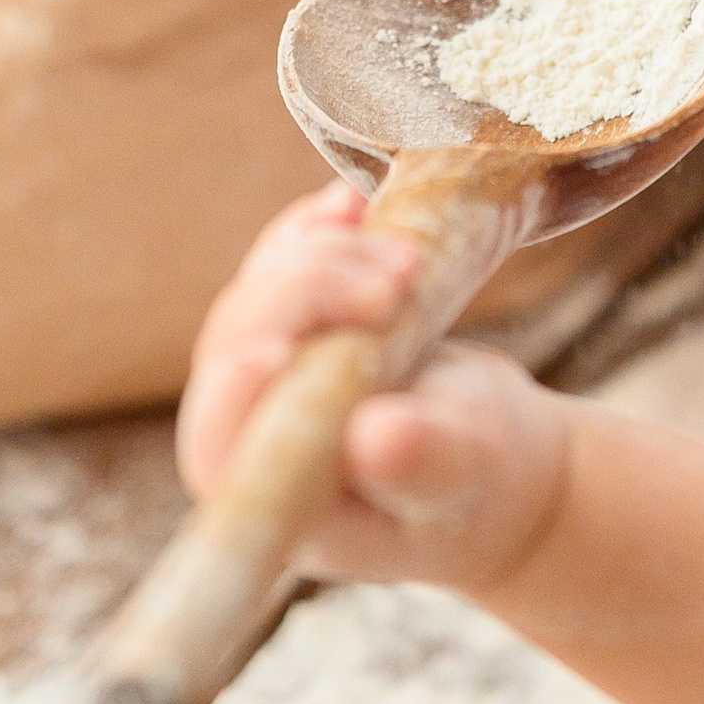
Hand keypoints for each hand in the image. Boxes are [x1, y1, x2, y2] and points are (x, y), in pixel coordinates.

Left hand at [178, 185, 572, 595]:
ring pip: (255, 299)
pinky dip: (311, 233)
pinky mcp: (286, 331)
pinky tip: (350, 205)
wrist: (487, 449)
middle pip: (234, 351)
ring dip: (324, 260)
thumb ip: (423, 461)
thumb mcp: (464, 469)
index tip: (272, 354)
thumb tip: (376, 438)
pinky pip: (276, 268)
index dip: (229, 402)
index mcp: (277, 498)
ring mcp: (262, 379)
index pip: (217, 452)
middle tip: (398, 282)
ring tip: (409, 260)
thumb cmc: (477, 480)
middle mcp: (249, 438)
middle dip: (306, 298)